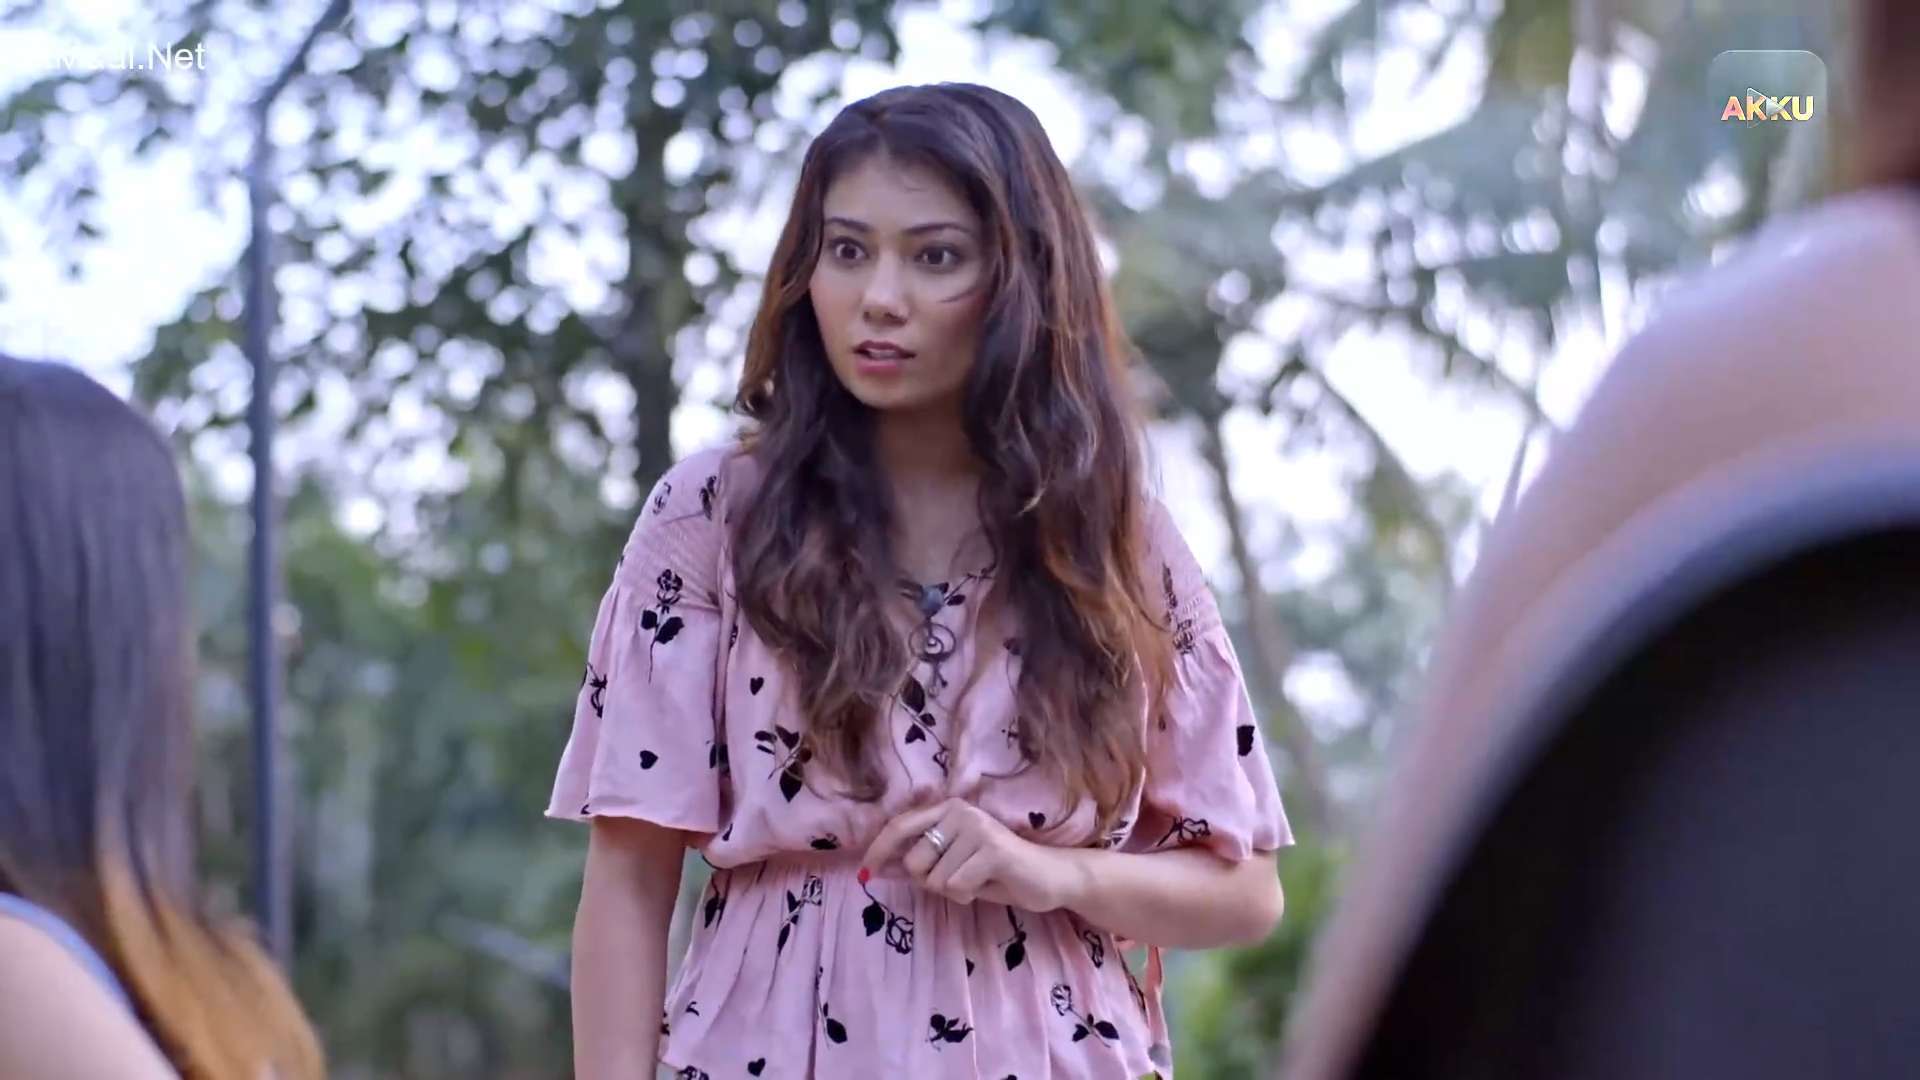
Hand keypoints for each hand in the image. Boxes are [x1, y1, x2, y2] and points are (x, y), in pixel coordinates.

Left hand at [859, 798, 1082, 911]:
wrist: (1048, 878)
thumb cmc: (997, 873)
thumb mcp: (953, 866)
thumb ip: (921, 863)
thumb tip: (880, 868)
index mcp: (948, 810)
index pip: (900, 826)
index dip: (879, 849)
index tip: (866, 872)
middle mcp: (960, 812)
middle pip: (915, 861)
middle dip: (931, 881)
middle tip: (960, 879)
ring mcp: (977, 828)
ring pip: (935, 879)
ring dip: (954, 891)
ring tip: (978, 881)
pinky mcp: (992, 850)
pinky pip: (956, 886)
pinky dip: (968, 895)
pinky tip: (988, 884)